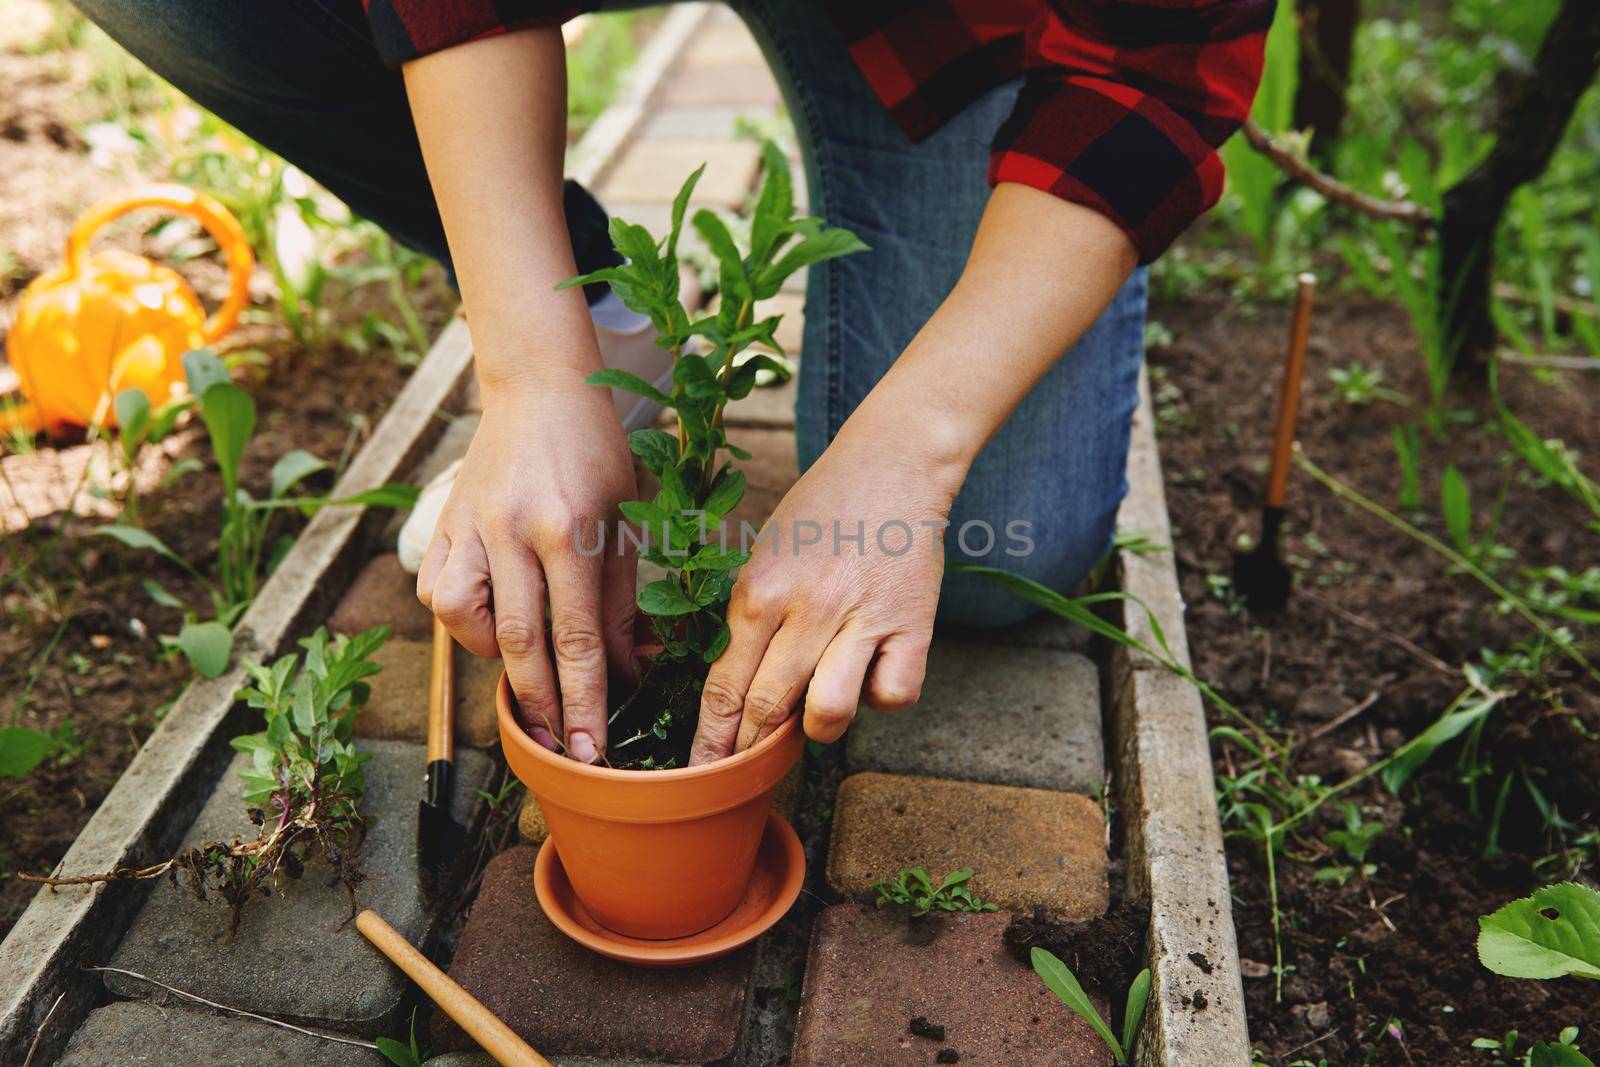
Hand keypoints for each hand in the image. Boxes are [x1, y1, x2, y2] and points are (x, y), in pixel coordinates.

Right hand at [416, 375, 636, 762]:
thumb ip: (619, 599)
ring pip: (466, 620)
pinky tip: (492, 622)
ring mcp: (471, 526)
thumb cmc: (595, 452)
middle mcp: (513, 529)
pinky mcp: (444, 524)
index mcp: (569, 527)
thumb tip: (626, 672)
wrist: (538, 385)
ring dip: (497, 658)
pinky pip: (438, 593)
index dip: (584, 700)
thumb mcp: (623, 520)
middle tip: (560, 748)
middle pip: (521, 641)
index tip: (591, 749)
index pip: (576, 634)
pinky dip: (463, 621)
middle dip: (543, 705)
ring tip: (528, 665)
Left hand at [686, 411, 969, 764]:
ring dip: (816, 728)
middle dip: (749, 751)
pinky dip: (882, 697)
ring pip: (827, 715)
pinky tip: (873, 674)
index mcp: (759, 590)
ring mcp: (862, 619)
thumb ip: (745, 616)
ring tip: (815, 712)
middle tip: (745, 769)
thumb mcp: (764, 554)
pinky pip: (893, 696)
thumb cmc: (821, 510)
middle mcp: (807, 609)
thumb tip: (726, 687)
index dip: (711, 739)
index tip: (703, 770)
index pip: (723, 686)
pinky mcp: (914, 625)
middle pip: (765, 709)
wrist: (893, 463)